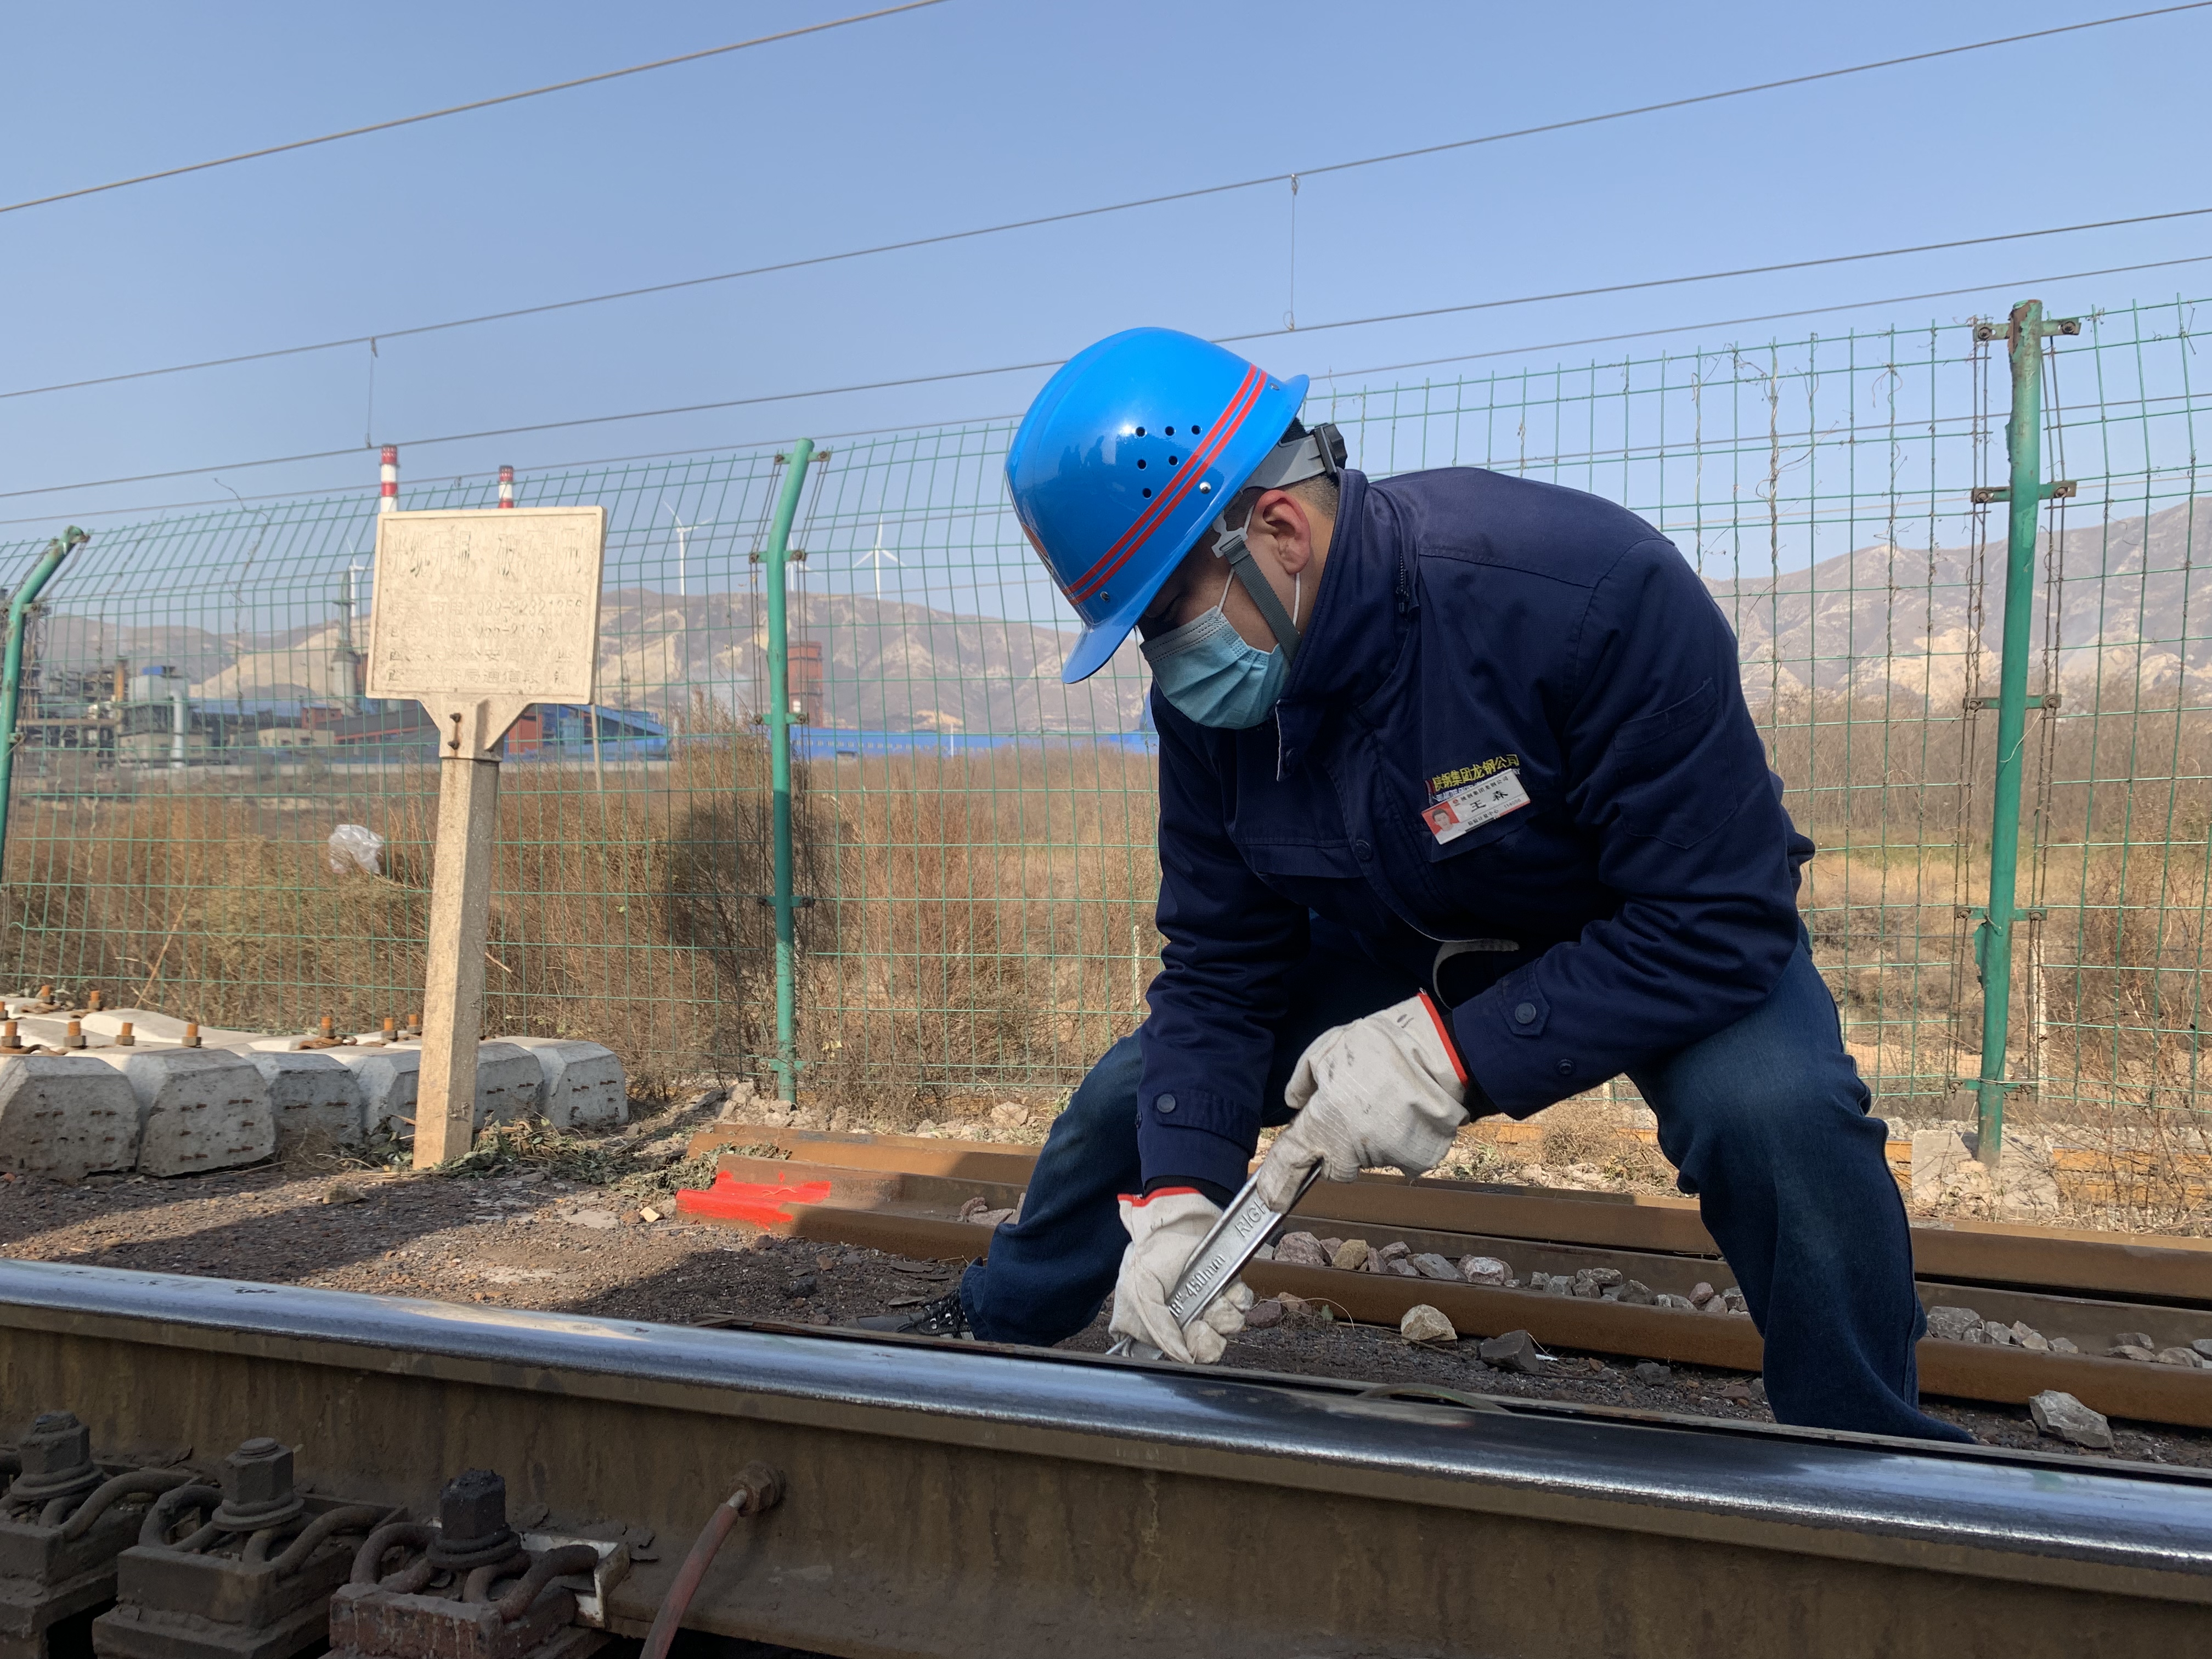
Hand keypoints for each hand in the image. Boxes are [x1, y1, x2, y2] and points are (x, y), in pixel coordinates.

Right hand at [1109, 1188, 1253, 1363]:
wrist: (1175, 1218)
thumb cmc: (1151, 1252)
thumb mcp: (1140, 1294)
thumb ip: (1158, 1331)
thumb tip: (1183, 1358)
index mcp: (1161, 1325)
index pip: (1182, 1355)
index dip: (1190, 1351)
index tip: (1188, 1339)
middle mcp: (1187, 1317)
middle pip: (1211, 1347)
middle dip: (1209, 1337)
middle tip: (1200, 1322)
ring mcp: (1209, 1302)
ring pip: (1229, 1328)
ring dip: (1222, 1314)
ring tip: (1210, 1297)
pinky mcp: (1228, 1286)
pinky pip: (1243, 1304)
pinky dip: (1237, 1297)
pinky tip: (1225, 1286)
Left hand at [1254, 994, 1469, 1209]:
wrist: (1442, 1054)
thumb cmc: (1381, 1047)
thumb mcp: (1327, 1048)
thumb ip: (1304, 1080)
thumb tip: (1296, 1103)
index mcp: (1323, 1124)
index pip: (1291, 1162)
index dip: (1277, 1182)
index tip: (1269, 1198)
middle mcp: (1351, 1151)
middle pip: (1333, 1164)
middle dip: (1335, 1145)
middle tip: (1350, 1106)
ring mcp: (1384, 1160)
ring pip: (1365, 1157)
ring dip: (1368, 1136)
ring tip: (1384, 1097)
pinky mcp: (1415, 1162)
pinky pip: (1396, 1154)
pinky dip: (1397, 1137)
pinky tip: (1405, 1109)